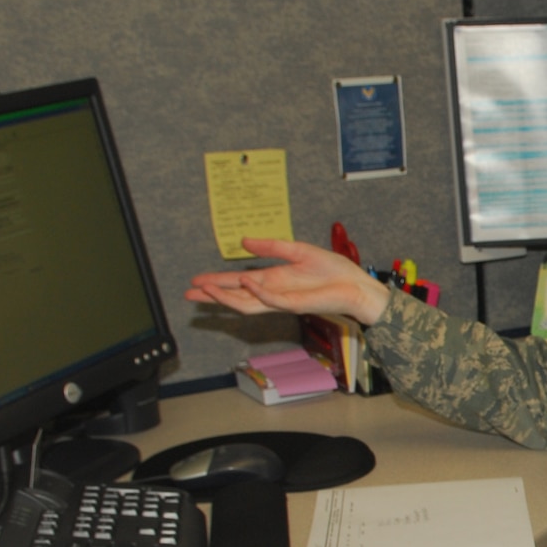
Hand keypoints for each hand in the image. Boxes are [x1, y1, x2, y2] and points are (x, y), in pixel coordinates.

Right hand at [185, 237, 393, 324]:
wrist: (357, 285)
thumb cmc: (333, 271)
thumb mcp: (298, 250)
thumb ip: (271, 247)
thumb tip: (244, 241)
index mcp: (273, 280)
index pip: (238, 283)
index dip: (216, 282)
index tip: (196, 281)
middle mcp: (274, 293)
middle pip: (235, 297)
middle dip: (212, 295)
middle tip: (189, 293)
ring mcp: (283, 301)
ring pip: (248, 303)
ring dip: (226, 297)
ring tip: (206, 290)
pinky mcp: (296, 304)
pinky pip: (272, 299)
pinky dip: (257, 292)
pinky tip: (245, 281)